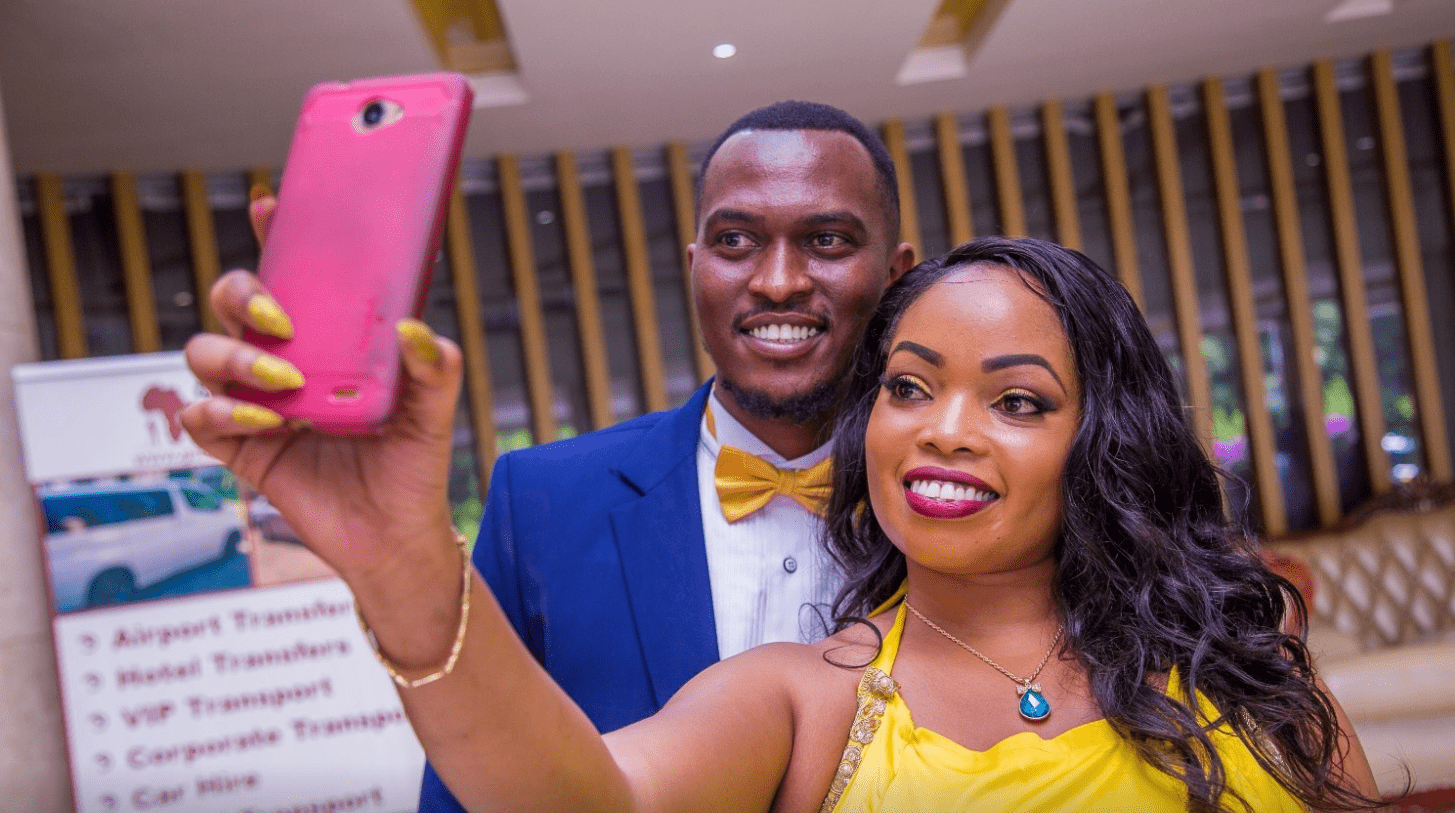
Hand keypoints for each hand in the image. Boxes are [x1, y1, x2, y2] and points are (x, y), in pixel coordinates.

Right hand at [179, 192, 463, 619]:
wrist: (395, 534)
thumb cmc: (411, 465)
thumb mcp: (433, 412)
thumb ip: (435, 368)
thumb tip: (415, 328)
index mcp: (326, 339)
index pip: (292, 275)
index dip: (273, 235)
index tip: (270, 205)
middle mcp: (282, 360)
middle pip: (231, 302)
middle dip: (244, 293)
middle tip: (284, 319)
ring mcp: (255, 401)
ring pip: (205, 352)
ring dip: (236, 356)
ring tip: (285, 382)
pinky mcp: (240, 448)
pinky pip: (199, 418)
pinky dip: (217, 413)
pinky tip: (261, 421)